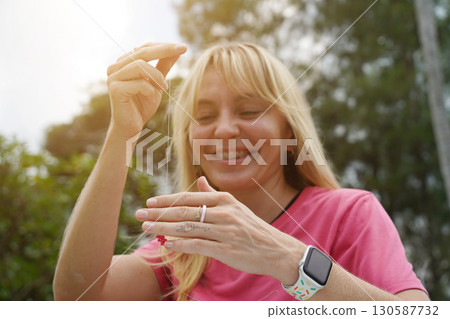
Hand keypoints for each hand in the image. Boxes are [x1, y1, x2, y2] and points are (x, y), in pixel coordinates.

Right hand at [106, 42, 186, 137]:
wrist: (131, 128)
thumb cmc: (142, 105)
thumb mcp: (157, 83)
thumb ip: (164, 66)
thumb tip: (177, 49)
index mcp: (124, 63)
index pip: (144, 48)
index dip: (163, 46)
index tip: (183, 47)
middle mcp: (115, 67)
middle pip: (142, 52)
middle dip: (164, 50)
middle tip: (182, 49)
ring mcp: (113, 77)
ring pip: (139, 65)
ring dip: (157, 76)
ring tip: (164, 88)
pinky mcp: (115, 89)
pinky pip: (139, 83)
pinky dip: (150, 90)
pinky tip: (152, 98)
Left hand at [135, 177, 305, 282]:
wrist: (275, 249)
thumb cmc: (252, 228)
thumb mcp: (236, 206)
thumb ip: (214, 194)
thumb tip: (199, 180)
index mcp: (225, 200)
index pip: (190, 197)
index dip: (167, 200)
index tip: (149, 202)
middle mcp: (224, 213)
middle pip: (185, 211)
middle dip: (159, 213)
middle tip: (139, 214)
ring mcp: (225, 231)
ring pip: (187, 227)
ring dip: (164, 228)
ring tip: (146, 228)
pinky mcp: (226, 250)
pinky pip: (198, 245)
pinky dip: (181, 244)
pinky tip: (167, 244)